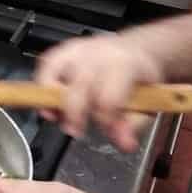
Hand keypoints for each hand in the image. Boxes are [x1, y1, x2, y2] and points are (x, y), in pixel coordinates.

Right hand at [35, 33, 164, 150]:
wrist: (134, 51)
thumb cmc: (140, 78)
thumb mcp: (149, 103)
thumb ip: (133, 124)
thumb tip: (123, 143)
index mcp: (123, 65)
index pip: (108, 98)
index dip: (106, 120)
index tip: (108, 131)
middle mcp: (97, 55)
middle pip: (77, 87)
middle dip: (74, 114)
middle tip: (76, 131)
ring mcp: (77, 50)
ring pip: (53, 71)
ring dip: (50, 98)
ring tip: (55, 116)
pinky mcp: (63, 50)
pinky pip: (45, 65)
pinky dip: (42, 84)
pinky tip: (49, 100)